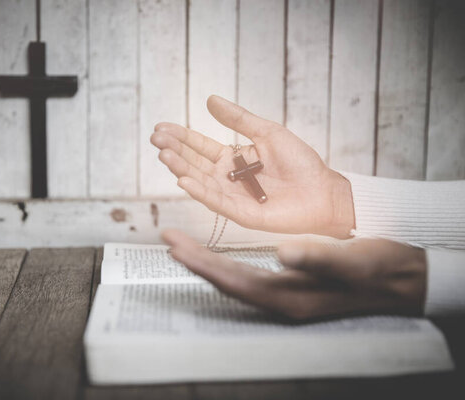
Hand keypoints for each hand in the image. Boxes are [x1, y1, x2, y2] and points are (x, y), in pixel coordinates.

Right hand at [151, 95, 353, 237]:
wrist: (323, 191)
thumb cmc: (300, 163)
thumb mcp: (267, 132)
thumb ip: (238, 119)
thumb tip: (211, 99)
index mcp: (232, 159)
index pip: (199, 146)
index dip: (181, 137)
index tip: (161, 127)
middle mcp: (226, 178)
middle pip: (194, 163)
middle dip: (174, 151)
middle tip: (156, 138)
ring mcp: (231, 197)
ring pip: (199, 182)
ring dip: (180, 169)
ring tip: (164, 155)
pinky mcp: (240, 214)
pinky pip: (216, 202)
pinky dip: (199, 192)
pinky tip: (183, 180)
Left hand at [162, 229, 425, 320]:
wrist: (401, 281)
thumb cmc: (379, 270)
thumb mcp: (352, 261)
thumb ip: (318, 258)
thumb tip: (282, 253)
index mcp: (291, 297)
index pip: (235, 281)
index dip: (203, 265)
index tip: (176, 246)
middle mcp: (282, 301)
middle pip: (227, 282)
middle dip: (196, 262)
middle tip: (169, 240)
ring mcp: (286, 296)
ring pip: (235, 279)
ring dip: (208, 263)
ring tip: (184, 245)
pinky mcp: (291, 286)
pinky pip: (248, 275)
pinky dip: (227, 263)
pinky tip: (218, 254)